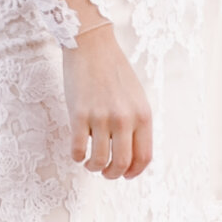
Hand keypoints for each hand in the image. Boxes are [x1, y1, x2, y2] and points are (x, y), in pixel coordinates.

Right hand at [64, 24, 152, 179]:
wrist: (92, 46)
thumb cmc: (114, 71)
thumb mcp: (136, 97)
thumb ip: (137, 124)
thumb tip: (130, 155)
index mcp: (143, 115)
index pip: (144, 157)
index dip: (134, 172)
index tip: (125, 174)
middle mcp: (124, 118)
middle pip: (122, 163)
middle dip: (113, 174)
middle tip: (106, 172)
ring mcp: (101, 117)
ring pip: (99, 161)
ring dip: (94, 167)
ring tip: (90, 163)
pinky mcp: (79, 114)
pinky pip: (78, 148)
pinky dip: (77, 156)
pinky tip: (78, 152)